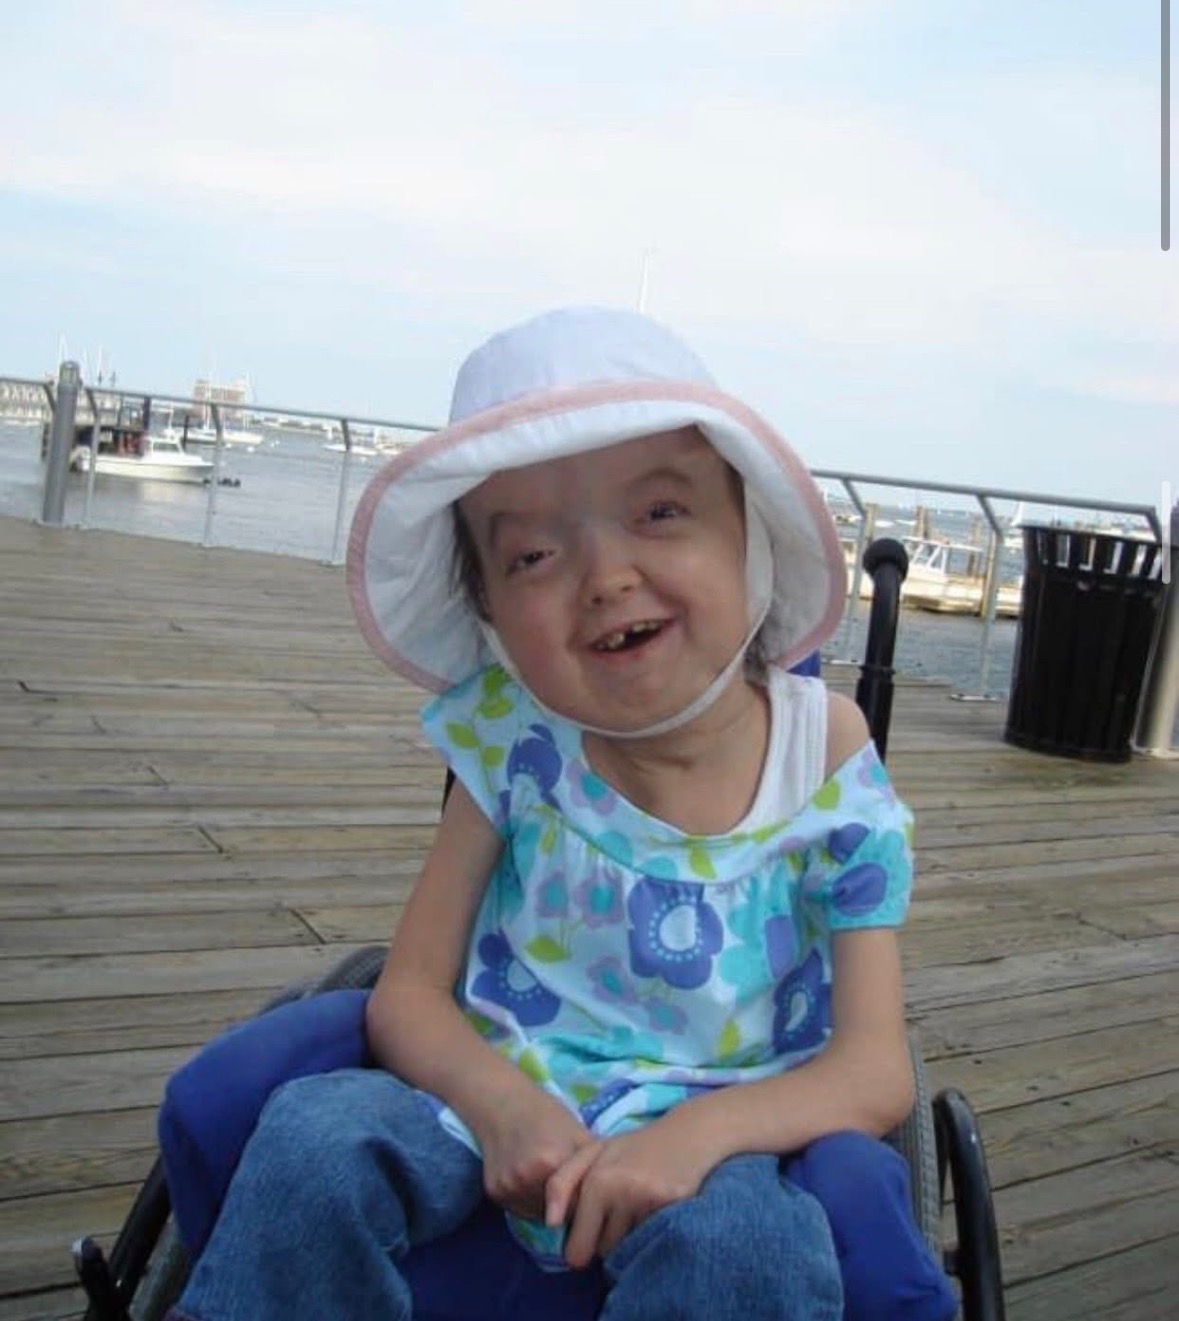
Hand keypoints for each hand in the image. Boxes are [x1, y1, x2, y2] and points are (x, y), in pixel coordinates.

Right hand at [470, 1086, 592, 1222]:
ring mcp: (508, 1187)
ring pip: (539, 1215)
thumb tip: (611, 1194)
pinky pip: (521, 1209)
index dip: (586, 1200)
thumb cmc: (547, 1114)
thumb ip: (593, 1166)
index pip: (578, 1204)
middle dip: (568, 1206)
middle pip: (558, 1213)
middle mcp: (526, 1179)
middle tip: (571, 1186)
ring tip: (551, 1182)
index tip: (591, 1193)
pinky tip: (533, 1181)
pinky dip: (531, 1202)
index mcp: (551, 1162)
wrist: (503, 1102)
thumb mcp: (578, 1133)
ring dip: (549, 1208)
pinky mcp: (494, 1192)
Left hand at [545, 1114, 721, 1267]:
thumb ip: (561, 1184)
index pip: (578, 1249)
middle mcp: (623, 1193)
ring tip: (637, 1210)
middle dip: (605, 1241)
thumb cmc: (633, 1148)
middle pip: (604, 1252)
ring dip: (628, 1239)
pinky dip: (651, 1235)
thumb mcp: (592, 1154)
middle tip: (617, 1215)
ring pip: (627, 1250)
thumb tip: (551, 1223)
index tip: (588, 1233)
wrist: (689, 1135)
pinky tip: (654, 1212)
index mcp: (597, 1181)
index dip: (580, 1246)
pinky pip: (652, 1243)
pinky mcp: (675, 1209)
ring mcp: (651, 1203)